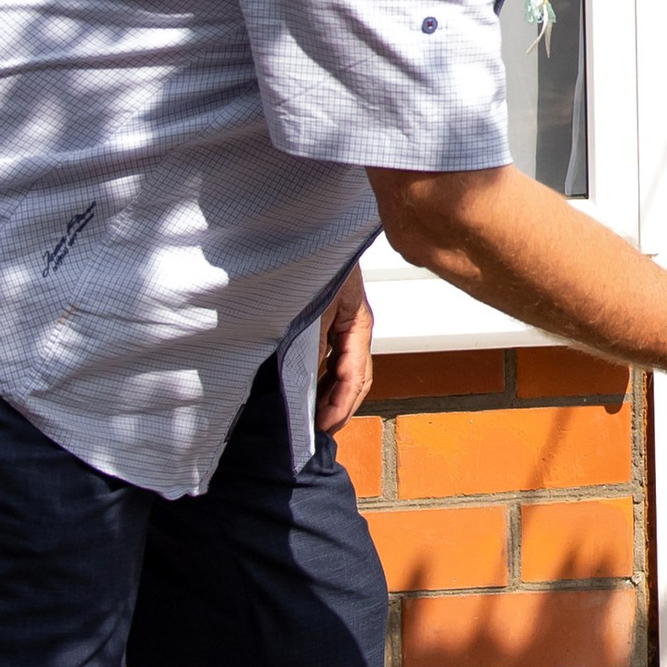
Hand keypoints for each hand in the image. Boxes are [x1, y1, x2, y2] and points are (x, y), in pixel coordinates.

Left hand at [317, 266, 374, 432]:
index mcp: (358, 325)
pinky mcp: (328, 327)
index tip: (321, 425)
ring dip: (332, 398)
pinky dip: (323, 382)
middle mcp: (354, 331)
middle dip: (340, 408)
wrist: (311, 234)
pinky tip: (309, 393)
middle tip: (319, 433)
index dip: (340, 404)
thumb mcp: (318, 301)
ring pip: (345, 374)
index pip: (356, 375)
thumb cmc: (320, 260)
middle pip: (356, 380)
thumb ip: (316, 338)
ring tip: (314, 421)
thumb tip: (311, 376)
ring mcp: (342, 329)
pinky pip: (331, 362)